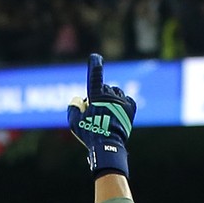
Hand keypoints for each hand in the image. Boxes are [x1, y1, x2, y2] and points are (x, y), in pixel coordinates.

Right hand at [68, 53, 135, 176]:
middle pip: (104, 88)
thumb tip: (79, 99)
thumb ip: (73, 106)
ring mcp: (122, 101)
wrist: (108, 145)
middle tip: (97, 110)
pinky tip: (119, 109)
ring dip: (112, 97)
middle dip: (100, 95)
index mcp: (96, 96)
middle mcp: (110, 96)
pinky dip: (124, 102)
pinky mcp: (131, 108)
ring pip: (116, 92)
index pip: (95, 77)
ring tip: (108, 111)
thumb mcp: (74, 121)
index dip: (95, 66)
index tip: (96, 57)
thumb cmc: (89, 134)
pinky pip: (128, 99)